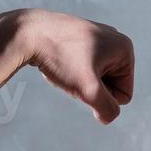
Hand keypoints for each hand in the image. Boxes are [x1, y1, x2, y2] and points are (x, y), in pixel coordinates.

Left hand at [8, 9, 134, 123]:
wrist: (25, 33)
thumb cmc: (59, 57)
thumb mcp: (88, 89)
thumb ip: (107, 109)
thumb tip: (108, 117)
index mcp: (125, 48)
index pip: (124, 95)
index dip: (101, 96)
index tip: (83, 78)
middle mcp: (115, 40)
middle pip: (110, 87)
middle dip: (89, 88)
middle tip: (70, 72)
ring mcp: (98, 37)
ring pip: (93, 79)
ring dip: (77, 81)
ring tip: (62, 65)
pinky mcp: (80, 38)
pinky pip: (81, 69)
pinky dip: (68, 71)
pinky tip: (56, 59)